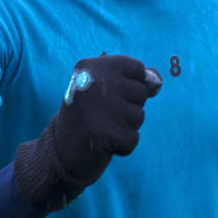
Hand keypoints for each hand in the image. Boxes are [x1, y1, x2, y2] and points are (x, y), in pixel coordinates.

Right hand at [14, 54, 160, 209]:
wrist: (60, 151)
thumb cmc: (88, 116)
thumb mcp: (107, 90)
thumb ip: (136, 80)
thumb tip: (157, 82)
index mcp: (92, 65)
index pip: (138, 69)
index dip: (129, 87)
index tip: (106, 94)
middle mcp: (94, 82)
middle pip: (140, 92)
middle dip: (128, 108)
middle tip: (101, 115)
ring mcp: (99, 108)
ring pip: (139, 116)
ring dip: (125, 127)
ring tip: (101, 128)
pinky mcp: (104, 135)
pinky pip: (133, 139)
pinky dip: (121, 146)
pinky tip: (102, 144)